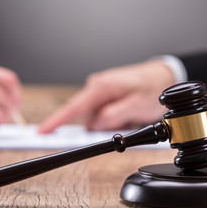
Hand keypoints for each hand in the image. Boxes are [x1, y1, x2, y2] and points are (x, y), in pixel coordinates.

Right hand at [38, 59, 174, 132]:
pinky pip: (103, 116)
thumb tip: (95, 125)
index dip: (56, 121)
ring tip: (131, 116)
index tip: (42, 131)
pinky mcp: (106, 99)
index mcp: (100, 87)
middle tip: (124, 122)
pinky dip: (114, 120)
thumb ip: (114, 116)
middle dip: (101, 127)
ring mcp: (101, 94)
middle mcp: (97, 89)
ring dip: (110, 124)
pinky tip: (129, 115)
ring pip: (96, 120)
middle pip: (87, 118)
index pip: (73, 107)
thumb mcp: (137, 104)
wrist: (164, 76)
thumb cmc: (152, 86)